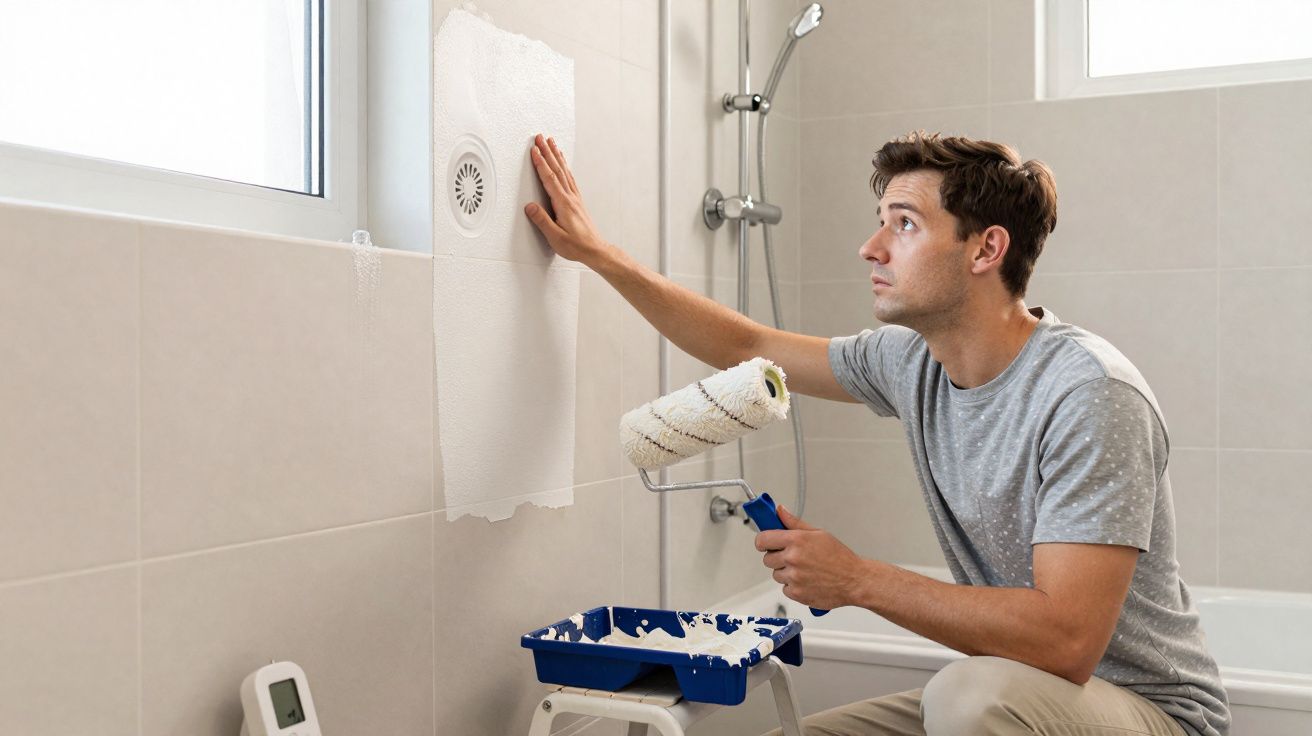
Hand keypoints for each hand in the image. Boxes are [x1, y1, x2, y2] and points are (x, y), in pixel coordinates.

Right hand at [524, 133, 609, 264]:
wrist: (595, 250)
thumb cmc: (576, 245)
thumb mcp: (555, 236)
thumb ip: (542, 220)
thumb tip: (530, 207)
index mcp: (563, 204)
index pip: (549, 178)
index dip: (541, 163)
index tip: (534, 150)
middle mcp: (570, 197)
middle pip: (557, 169)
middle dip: (547, 152)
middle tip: (540, 138)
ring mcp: (575, 198)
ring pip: (564, 171)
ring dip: (557, 156)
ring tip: (552, 143)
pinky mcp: (577, 201)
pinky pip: (570, 178)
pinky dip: (564, 167)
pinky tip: (563, 164)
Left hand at [755, 504, 869, 610]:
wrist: (854, 580)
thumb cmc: (840, 557)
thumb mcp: (818, 533)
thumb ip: (794, 523)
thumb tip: (779, 511)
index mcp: (796, 540)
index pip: (763, 540)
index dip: (763, 542)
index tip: (766, 543)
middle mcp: (793, 558)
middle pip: (767, 559)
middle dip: (777, 557)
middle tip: (792, 557)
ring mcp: (794, 577)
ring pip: (776, 574)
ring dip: (785, 573)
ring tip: (804, 570)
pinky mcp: (797, 593)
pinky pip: (785, 588)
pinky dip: (793, 586)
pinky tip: (807, 580)